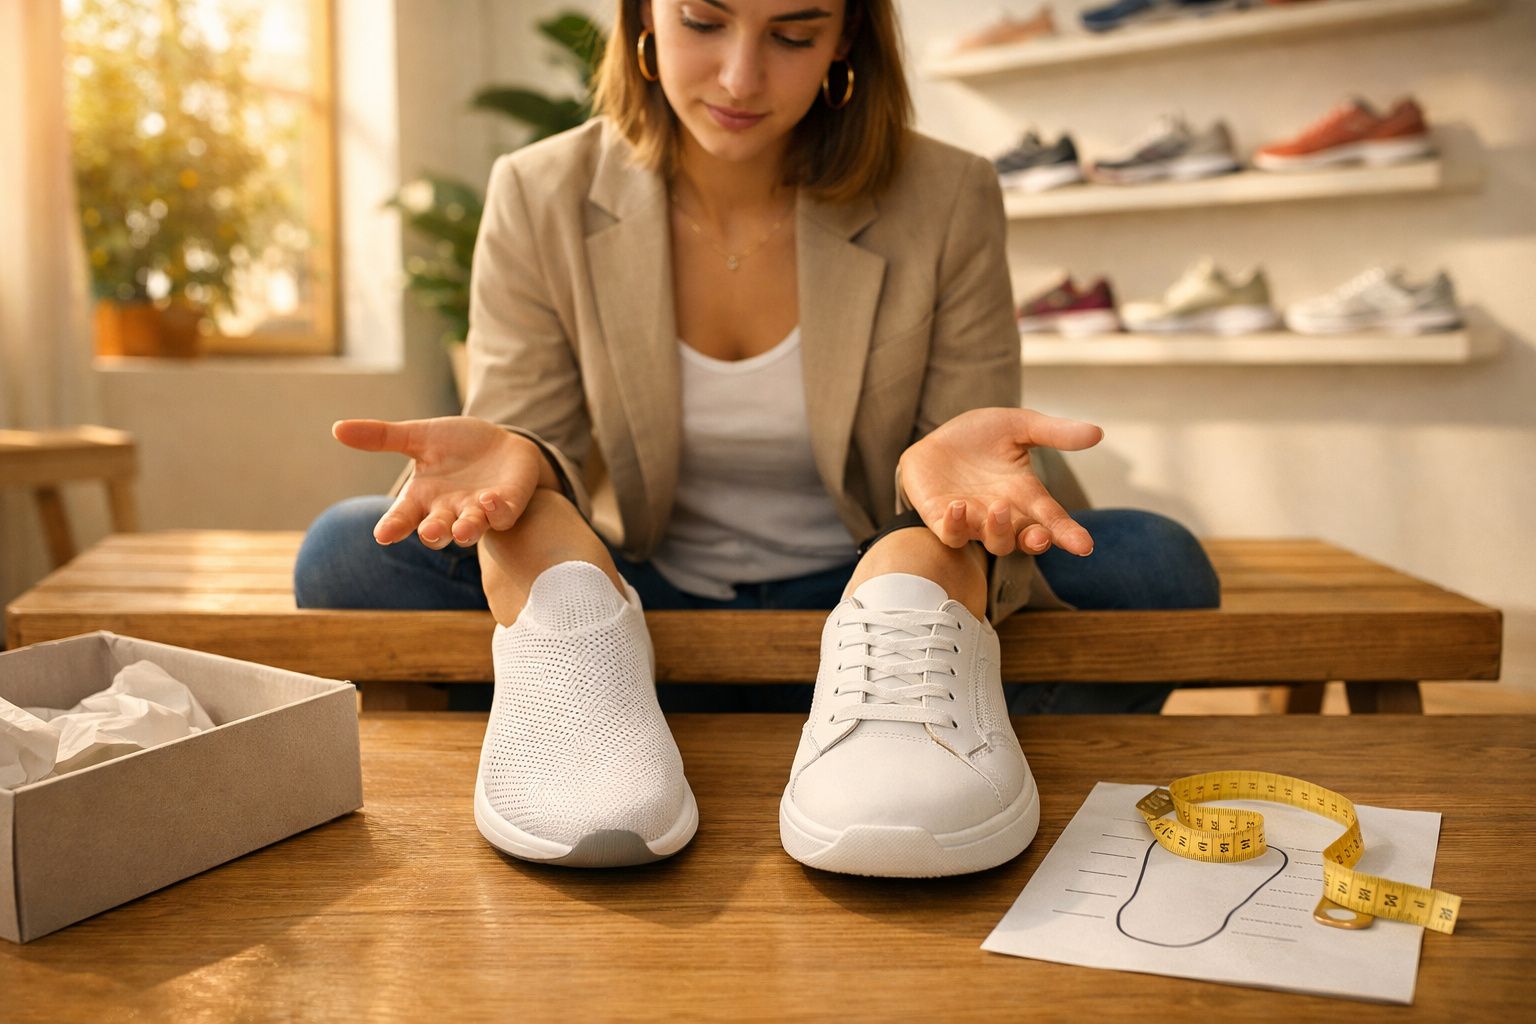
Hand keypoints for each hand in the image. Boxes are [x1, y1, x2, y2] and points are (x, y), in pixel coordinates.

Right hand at [332, 416, 550, 547]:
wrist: (502, 443)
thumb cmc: (457, 446)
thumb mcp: (419, 436)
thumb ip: (382, 437)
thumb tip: (337, 428)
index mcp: (423, 497)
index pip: (403, 517)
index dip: (393, 527)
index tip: (382, 535)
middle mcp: (448, 510)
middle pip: (437, 531)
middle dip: (433, 532)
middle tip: (428, 532)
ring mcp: (478, 511)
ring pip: (470, 530)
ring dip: (467, 530)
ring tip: (464, 529)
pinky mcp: (507, 506)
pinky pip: (503, 516)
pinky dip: (498, 510)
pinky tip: (491, 498)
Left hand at [899, 407, 1102, 556]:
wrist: (937, 437)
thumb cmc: (980, 437)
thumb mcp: (1019, 426)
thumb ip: (1054, 433)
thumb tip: (1097, 433)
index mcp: (1025, 495)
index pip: (1051, 519)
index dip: (1068, 534)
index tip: (1085, 545)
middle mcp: (1002, 514)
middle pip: (1024, 540)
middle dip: (1034, 542)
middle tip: (1041, 535)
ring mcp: (973, 520)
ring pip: (992, 542)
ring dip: (998, 530)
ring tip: (999, 507)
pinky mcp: (942, 519)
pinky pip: (951, 534)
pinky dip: (956, 525)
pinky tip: (957, 505)